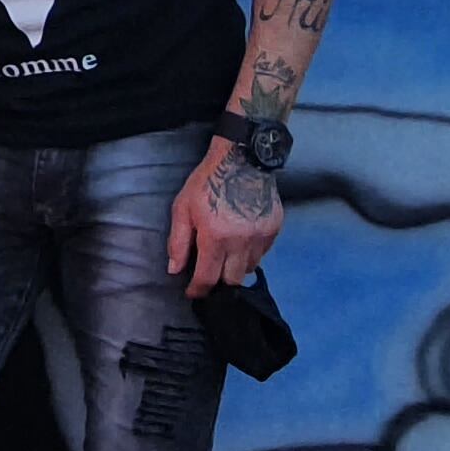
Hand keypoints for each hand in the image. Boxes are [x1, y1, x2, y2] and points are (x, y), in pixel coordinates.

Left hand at [166, 133, 286, 293]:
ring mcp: (260, 236)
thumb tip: (174, 270)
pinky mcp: (274, 229)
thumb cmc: (208, 181)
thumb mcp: (183, 207)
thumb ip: (178, 241)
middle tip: (210, 272)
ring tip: (226, 255)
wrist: (243, 158)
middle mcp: (240, 242)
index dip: (197, 290)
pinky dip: (251, 254)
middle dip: (219, 281)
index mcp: (215, 237)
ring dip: (236, 268)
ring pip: (249, 269)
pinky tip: (241, 241)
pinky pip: (262, 254)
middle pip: (231, 281)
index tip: (193, 292)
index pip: (207, 278)